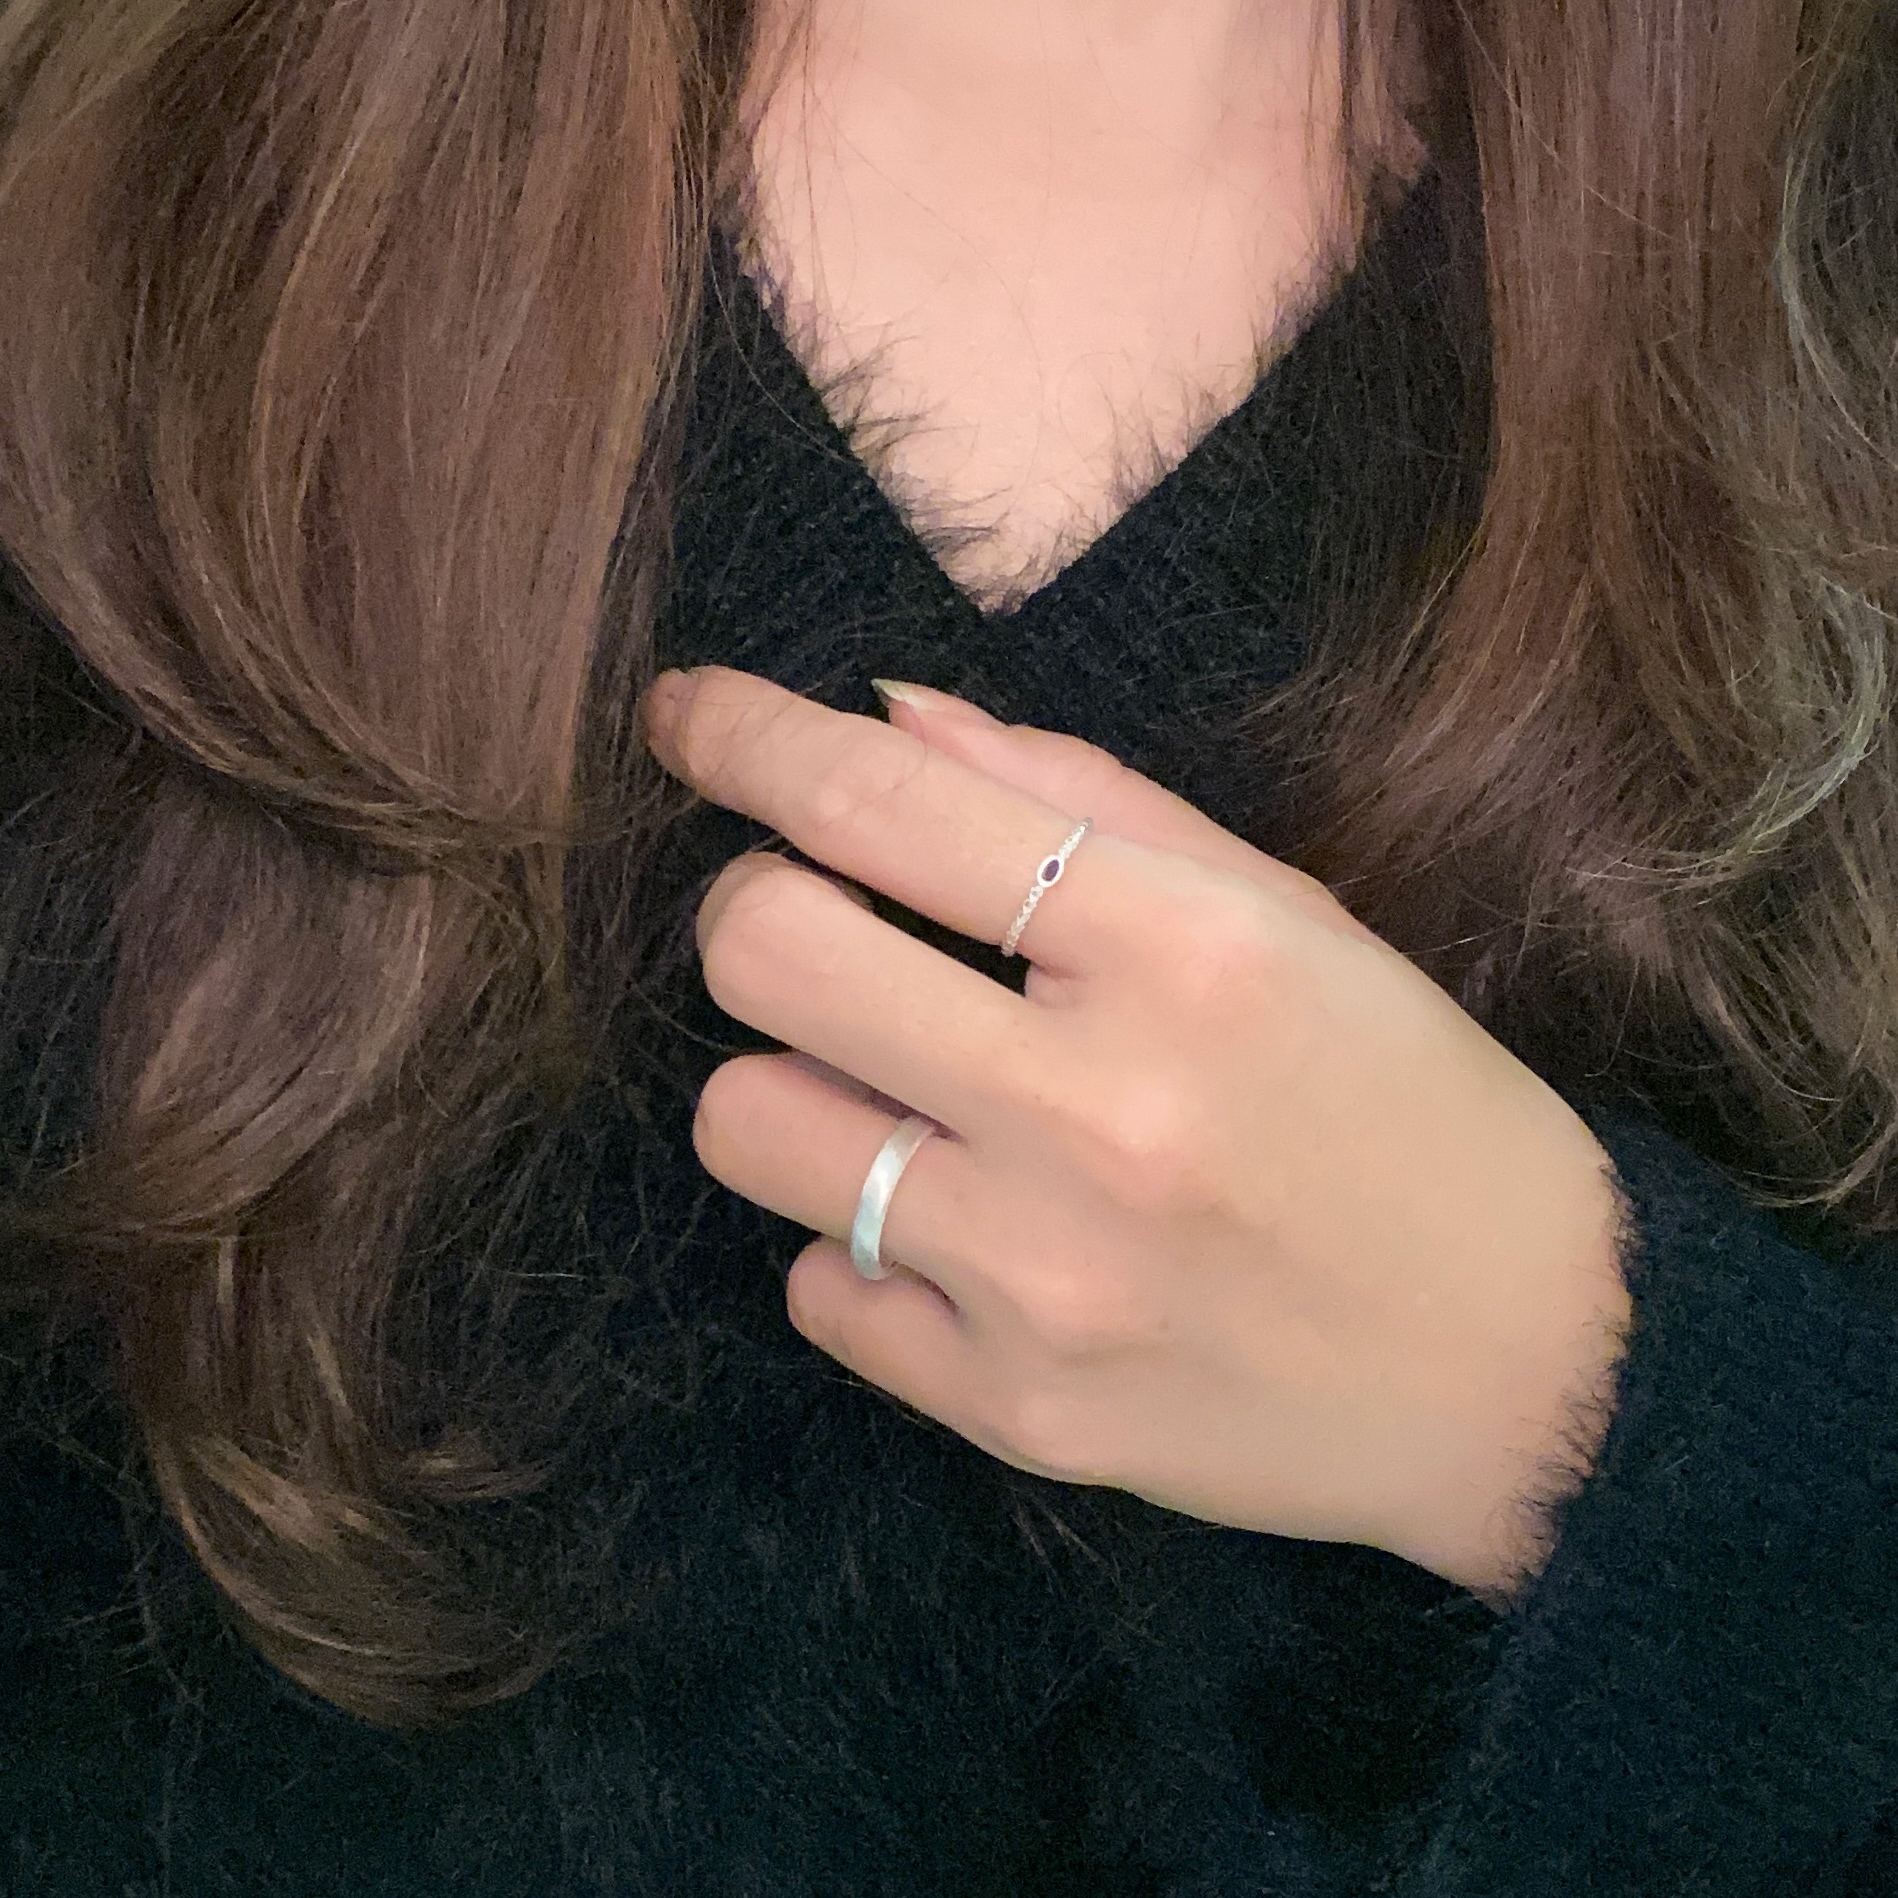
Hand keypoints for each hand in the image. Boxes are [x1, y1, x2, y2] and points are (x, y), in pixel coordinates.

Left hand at [642, 666, 1634, 1599]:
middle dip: (757, 912)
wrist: (1531, 1373)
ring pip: (748, 1127)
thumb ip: (1081, 802)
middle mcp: (1099, 1116)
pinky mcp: (1019, 1413)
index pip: (883, 806)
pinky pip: (820, 1288)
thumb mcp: (1288, 917)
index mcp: (1183, 954)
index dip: (747, 739)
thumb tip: (883, 721)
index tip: (687, 717)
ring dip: (798, 1085)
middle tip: (825, 928)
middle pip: (762, 956)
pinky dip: (867, 1246)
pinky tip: (970, 1239)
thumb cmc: (1412, 1109)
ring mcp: (1046, 1283)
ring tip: (909, 1100)